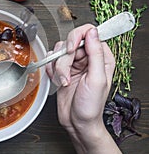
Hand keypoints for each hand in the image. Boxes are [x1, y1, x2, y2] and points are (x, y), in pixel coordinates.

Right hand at [46, 25, 125, 153]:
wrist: (77, 122)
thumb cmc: (90, 106)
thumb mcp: (97, 79)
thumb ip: (95, 53)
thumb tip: (92, 32)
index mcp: (101, 57)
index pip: (89, 33)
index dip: (77, 38)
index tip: (70, 49)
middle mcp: (87, 57)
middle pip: (70, 42)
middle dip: (65, 59)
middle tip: (67, 75)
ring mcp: (74, 63)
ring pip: (59, 51)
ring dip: (58, 68)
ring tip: (64, 81)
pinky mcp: (62, 69)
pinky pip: (51, 60)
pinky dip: (52, 71)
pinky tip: (59, 81)